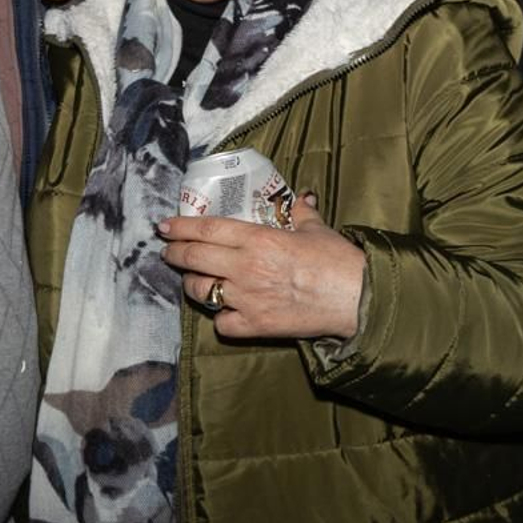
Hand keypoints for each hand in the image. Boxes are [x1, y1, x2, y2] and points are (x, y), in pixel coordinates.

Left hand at [157, 196, 365, 340]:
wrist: (358, 299)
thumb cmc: (338, 260)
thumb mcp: (317, 228)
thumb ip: (301, 212)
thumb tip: (302, 197)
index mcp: (258, 239)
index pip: (207, 229)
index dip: (181, 227)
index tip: (164, 227)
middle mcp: (246, 268)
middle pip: (195, 258)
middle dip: (175, 254)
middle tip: (168, 251)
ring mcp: (247, 298)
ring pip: (201, 291)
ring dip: (193, 285)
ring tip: (194, 280)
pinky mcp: (256, 326)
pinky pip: (222, 324)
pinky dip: (220, 319)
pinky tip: (225, 312)